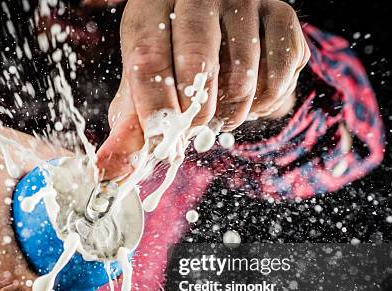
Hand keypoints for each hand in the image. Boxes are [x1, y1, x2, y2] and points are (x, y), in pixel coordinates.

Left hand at [97, 0, 309, 177]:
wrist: (221, 27)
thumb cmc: (171, 59)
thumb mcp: (144, 85)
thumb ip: (129, 128)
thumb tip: (109, 172)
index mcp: (153, 7)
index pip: (149, 58)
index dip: (154, 107)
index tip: (159, 143)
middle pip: (199, 63)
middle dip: (195, 113)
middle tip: (193, 127)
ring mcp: (246, 1)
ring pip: (243, 76)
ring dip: (231, 113)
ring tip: (220, 109)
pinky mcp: (282, 15)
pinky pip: (278, 77)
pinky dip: (264, 103)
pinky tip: (249, 95)